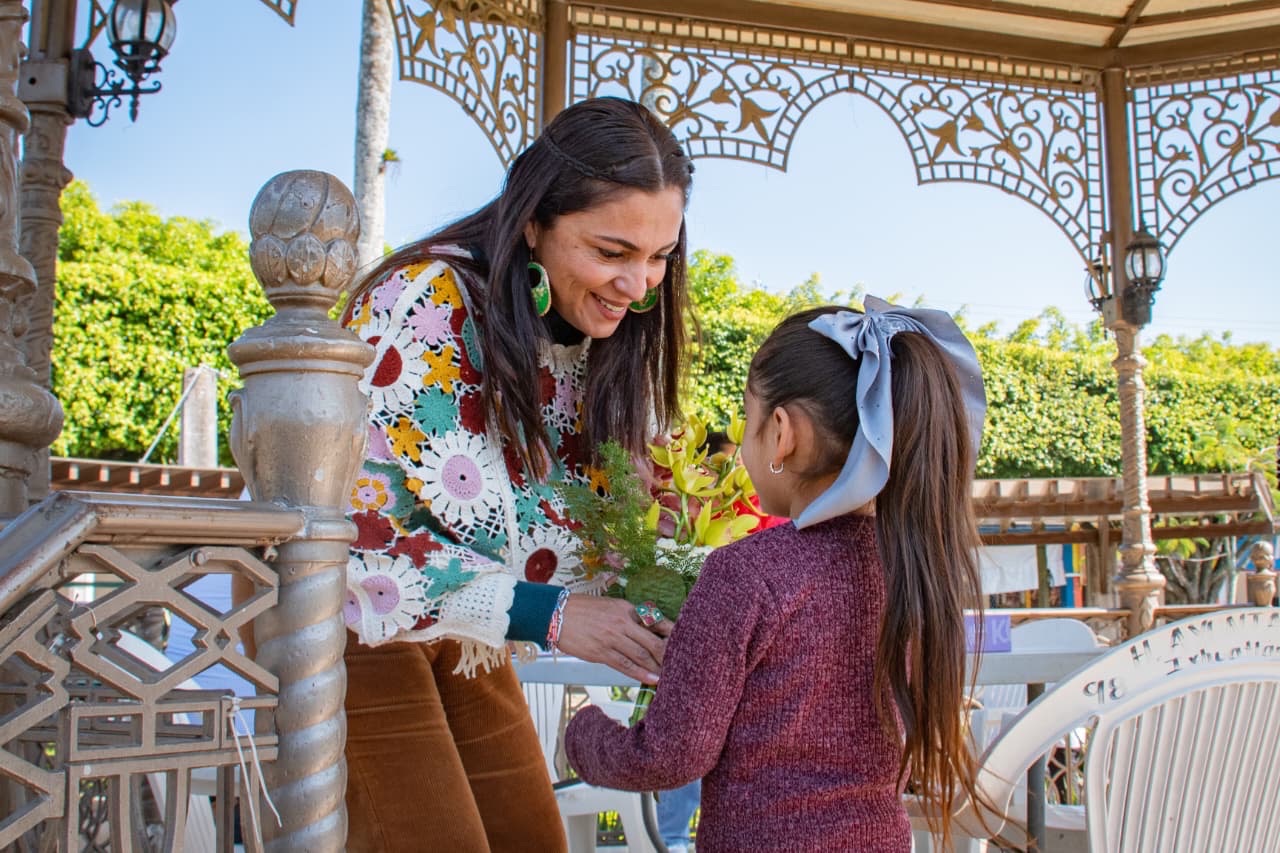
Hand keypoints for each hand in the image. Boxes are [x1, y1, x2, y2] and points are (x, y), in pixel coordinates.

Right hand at [555, 595, 671, 683]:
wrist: (556, 613)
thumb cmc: (583, 610)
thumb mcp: (610, 606)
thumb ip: (628, 618)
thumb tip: (646, 631)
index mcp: (626, 608)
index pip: (656, 621)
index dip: (671, 633)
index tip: (684, 642)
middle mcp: (622, 622)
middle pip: (653, 640)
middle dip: (669, 654)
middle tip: (682, 664)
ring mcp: (612, 638)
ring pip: (641, 655)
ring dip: (657, 667)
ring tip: (670, 676)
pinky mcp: (601, 652)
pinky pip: (625, 665)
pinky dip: (640, 673)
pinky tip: (652, 679)